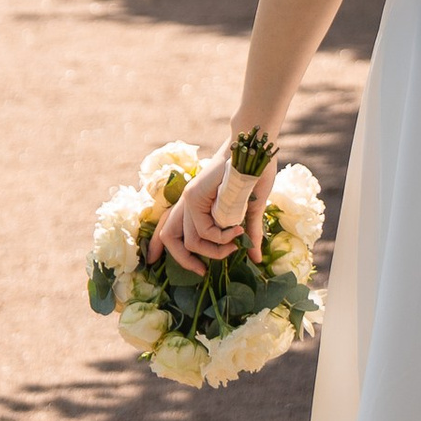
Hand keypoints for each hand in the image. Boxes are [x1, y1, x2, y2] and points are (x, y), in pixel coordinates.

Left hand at [150, 146, 251, 270]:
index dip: (163, 247)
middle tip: (201, 272)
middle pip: (170, 237)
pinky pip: (203, 230)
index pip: (171, 228)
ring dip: (215, 251)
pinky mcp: (194, 195)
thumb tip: (257, 260)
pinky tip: (236, 231)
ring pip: (190, 240)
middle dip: (183, 261)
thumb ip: (249, 233)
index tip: (165, 264)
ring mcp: (189, 198)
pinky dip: (221, 237)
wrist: (255, 148)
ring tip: (234, 245)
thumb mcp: (250, 211)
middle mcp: (188, 202)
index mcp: (197, 204)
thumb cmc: (254, 175)